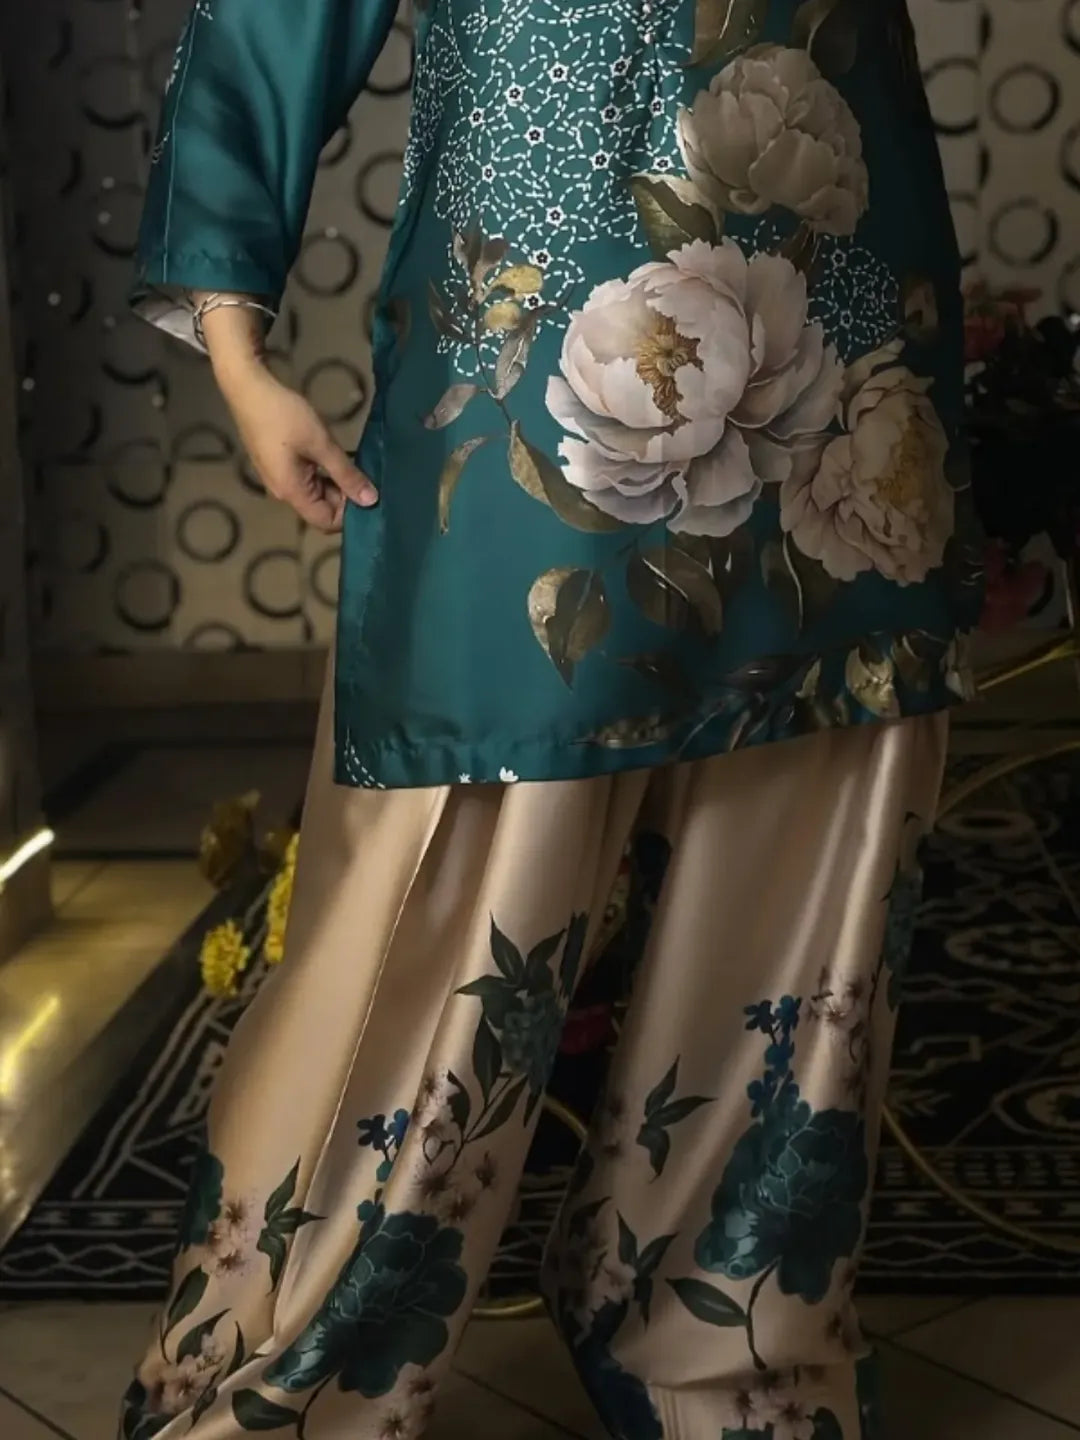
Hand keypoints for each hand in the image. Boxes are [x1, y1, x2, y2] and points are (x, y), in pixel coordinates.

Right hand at [220, 363, 377, 531]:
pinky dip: (323, 474)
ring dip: (336, 484)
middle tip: (367, 476)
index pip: (326, 522)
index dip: (349, 514)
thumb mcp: (321, 444)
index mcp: (292, 493)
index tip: (368, 493)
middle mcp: (283, 493)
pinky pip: (306, 480)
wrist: (248, 389)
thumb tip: (371, 501)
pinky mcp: (278, 466)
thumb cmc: (285, 416)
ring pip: (315, 494)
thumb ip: (347, 474)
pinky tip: (336, 457)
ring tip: (355, 465)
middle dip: (345, 498)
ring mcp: (279, 480)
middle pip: (321, 509)